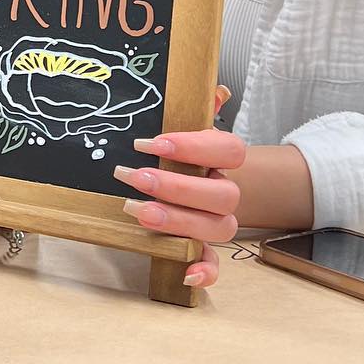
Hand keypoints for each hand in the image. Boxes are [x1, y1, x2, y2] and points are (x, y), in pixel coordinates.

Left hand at [114, 84, 238, 289]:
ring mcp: (217, 221)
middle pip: (223, 193)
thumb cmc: (179, 155)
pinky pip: (215, 264)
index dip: (195, 146)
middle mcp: (225, 191)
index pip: (229, 150)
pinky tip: (186, 273)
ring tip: (136, 209)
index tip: (154, 142)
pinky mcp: (205, 247)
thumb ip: (198, 108)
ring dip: (178, 221)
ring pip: (218, 227)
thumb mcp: (183, 128)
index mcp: (221, 160)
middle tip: (134, 176)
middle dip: (176, 186)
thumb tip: (217, 90)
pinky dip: (205, 271)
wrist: (189, 185)